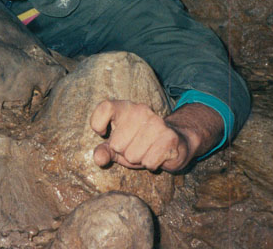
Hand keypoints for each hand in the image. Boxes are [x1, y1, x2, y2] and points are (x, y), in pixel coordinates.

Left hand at [89, 100, 223, 172]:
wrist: (174, 142)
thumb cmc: (140, 143)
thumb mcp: (118, 147)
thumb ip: (104, 151)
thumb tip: (98, 158)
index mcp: (125, 108)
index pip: (105, 107)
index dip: (98, 123)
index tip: (103, 132)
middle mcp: (141, 110)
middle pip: (116, 144)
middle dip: (124, 153)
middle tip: (135, 147)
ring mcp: (157, 122)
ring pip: (132, 155)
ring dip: (139, 160)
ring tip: (147, 151)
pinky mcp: (170, 137)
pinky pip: (148, 162)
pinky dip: (151, 165)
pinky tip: (157, 156)